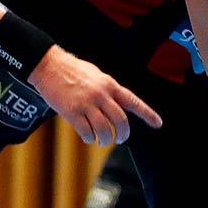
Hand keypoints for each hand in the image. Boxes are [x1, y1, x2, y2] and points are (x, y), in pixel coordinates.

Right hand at [28, 47, 162, 146]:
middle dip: (123, 134)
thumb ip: (108, 90)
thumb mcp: (97, 75)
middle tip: (119, 139)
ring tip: (103, 141)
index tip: (158, 124)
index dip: (147, 114)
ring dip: (105, 140)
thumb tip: (117, 106)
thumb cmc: (72, 70)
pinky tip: (88, 137)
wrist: (49, 66)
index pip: (133, 101)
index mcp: (109, 85)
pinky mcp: (72, 112)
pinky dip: (89, 138)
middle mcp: (101, 94)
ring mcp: (86, 104)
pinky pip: (86, 132)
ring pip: (104, 130)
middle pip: (120, 121)